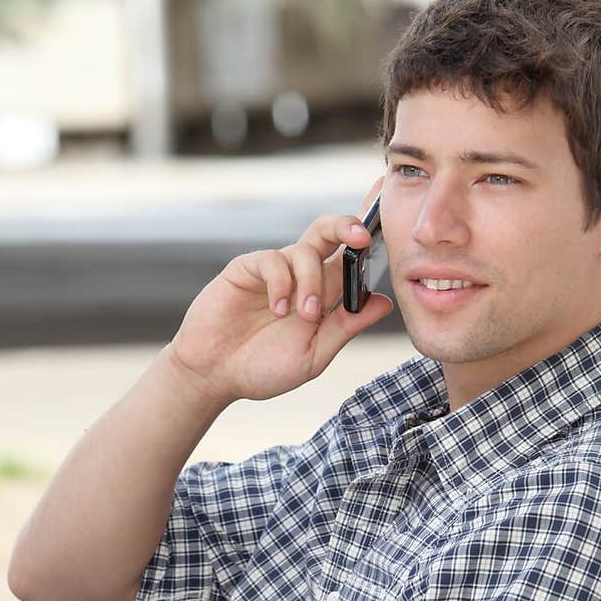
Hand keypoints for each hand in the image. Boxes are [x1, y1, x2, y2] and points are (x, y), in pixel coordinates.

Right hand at [168, 177, 391, 406]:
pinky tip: (278, 309)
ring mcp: (274, 270)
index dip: (368, 246)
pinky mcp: (246, 269)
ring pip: (305, 250)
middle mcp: (301, 275)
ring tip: (304, 316)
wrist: (215, 375)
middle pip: (329, 232)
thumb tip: (384, 302)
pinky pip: (273, 260)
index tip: (385, 240)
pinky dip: (281, 283)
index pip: (350, 260)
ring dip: (311, 283)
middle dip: (348, 225)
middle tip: (361, 237)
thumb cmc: (264, 368)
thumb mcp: (315, 354)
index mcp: (322, 293)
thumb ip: (346, 327)